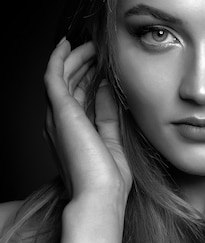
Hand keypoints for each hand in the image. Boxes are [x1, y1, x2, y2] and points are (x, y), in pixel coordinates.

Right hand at [44, 39, 131, 204]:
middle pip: (68, 85)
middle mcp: (60, 125)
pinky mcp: (60, 111)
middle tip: (97, 49)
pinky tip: (68, 44)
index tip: (103, 66)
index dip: (88, 79)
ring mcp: (57, 118)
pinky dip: (59, 58)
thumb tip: (108, 88)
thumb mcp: (113, 141)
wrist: (100, 198)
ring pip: (60, 77)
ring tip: (89, 44)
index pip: (78, 99)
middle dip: (81, 65)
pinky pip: (53, 76)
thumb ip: (109, 116)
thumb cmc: (108, 182)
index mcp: (73, 134)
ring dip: (74, 58)